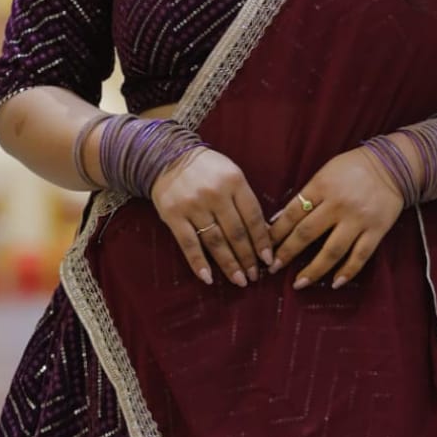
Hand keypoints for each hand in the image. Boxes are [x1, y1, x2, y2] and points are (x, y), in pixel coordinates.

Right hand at [150, 147, 271, 287]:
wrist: (168, 156)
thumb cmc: (207, 168)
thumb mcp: (232, 174)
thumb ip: (245, 200)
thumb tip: (263, 233)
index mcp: (234, 181)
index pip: (253, 217)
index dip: (262, 241)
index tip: (269, 259)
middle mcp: (215, 194)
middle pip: (236, 233)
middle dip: (247, 258)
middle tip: (254, 276)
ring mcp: (193, 205)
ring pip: (215, 241)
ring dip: (229, 264)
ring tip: (239, 280)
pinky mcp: (173, 215)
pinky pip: (189, 244)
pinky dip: (198, 263)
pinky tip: (208, 278)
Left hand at [268, 147, 404, 289]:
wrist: (392, 165)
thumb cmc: (353, 168)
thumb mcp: (324, 173)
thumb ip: (306, 196)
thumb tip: (280, 221)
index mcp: (322, 186)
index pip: (292, 213)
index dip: (276, 233)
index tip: (265, 247)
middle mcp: (338, 204)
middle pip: (307, 234)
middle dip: (287, 253)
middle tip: (274, 268)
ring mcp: (359, 219)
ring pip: (332, 250)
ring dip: (314, 270)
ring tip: (299, 283)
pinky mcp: (376, 230)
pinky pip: (360, 256)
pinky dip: (347, 272)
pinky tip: (335, 283)